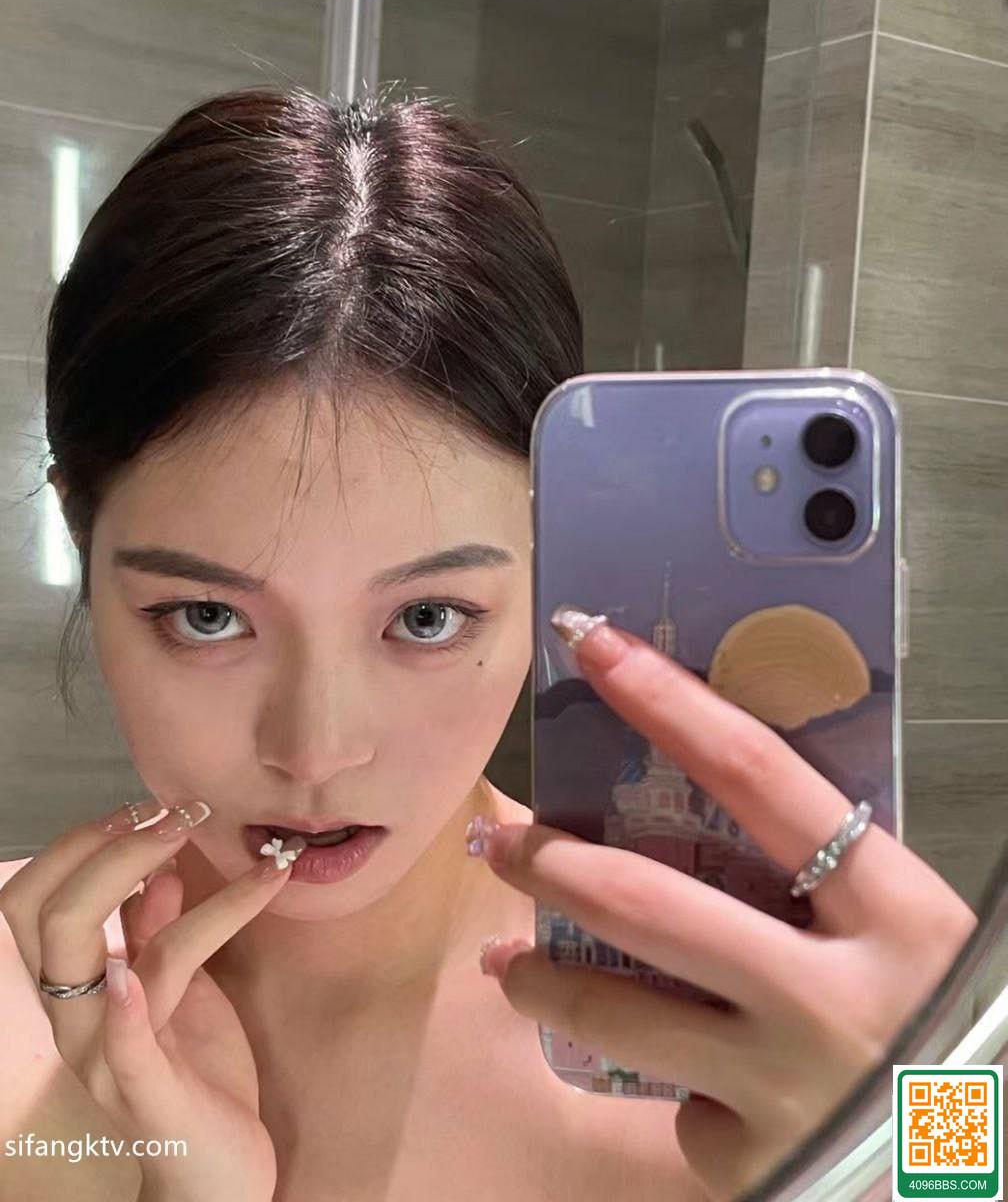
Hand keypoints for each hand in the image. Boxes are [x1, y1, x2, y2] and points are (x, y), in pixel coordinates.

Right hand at [0, 797, 295, 1201]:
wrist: (218, 1174)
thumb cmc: (195, 1073)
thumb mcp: (178, 989)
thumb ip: (157, 933)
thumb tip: (159, 868)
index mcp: (80, 990)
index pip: (34, 905)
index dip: (77, 848)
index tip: (140, 808)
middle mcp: (79, 1020)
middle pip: (54, 921)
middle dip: (107, 856)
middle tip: (172, 818)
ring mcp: (109, 1058)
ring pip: (110, 961)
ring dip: (163, 897)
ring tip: (228, 857)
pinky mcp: (150, 1095)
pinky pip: (123, 1049)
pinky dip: (123, 1009)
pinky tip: (128, 975)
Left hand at [466, 612, 978, 1201]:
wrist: (992, 1166)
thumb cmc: (937, 1015)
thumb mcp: (902, 929)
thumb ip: (820, 872)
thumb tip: (688, 787)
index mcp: (894, 912)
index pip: (756, 774)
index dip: (664, 701)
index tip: (590, 641)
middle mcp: (837, 997)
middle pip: (649, 901)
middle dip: (554, 863)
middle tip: (504, 839)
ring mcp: (791, 1087)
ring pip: (617, 1012)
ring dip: (541, 979)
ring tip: (507, 960)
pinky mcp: (757, 1164)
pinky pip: (675, 1105)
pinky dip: (670, 1084)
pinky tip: (688, 1086)